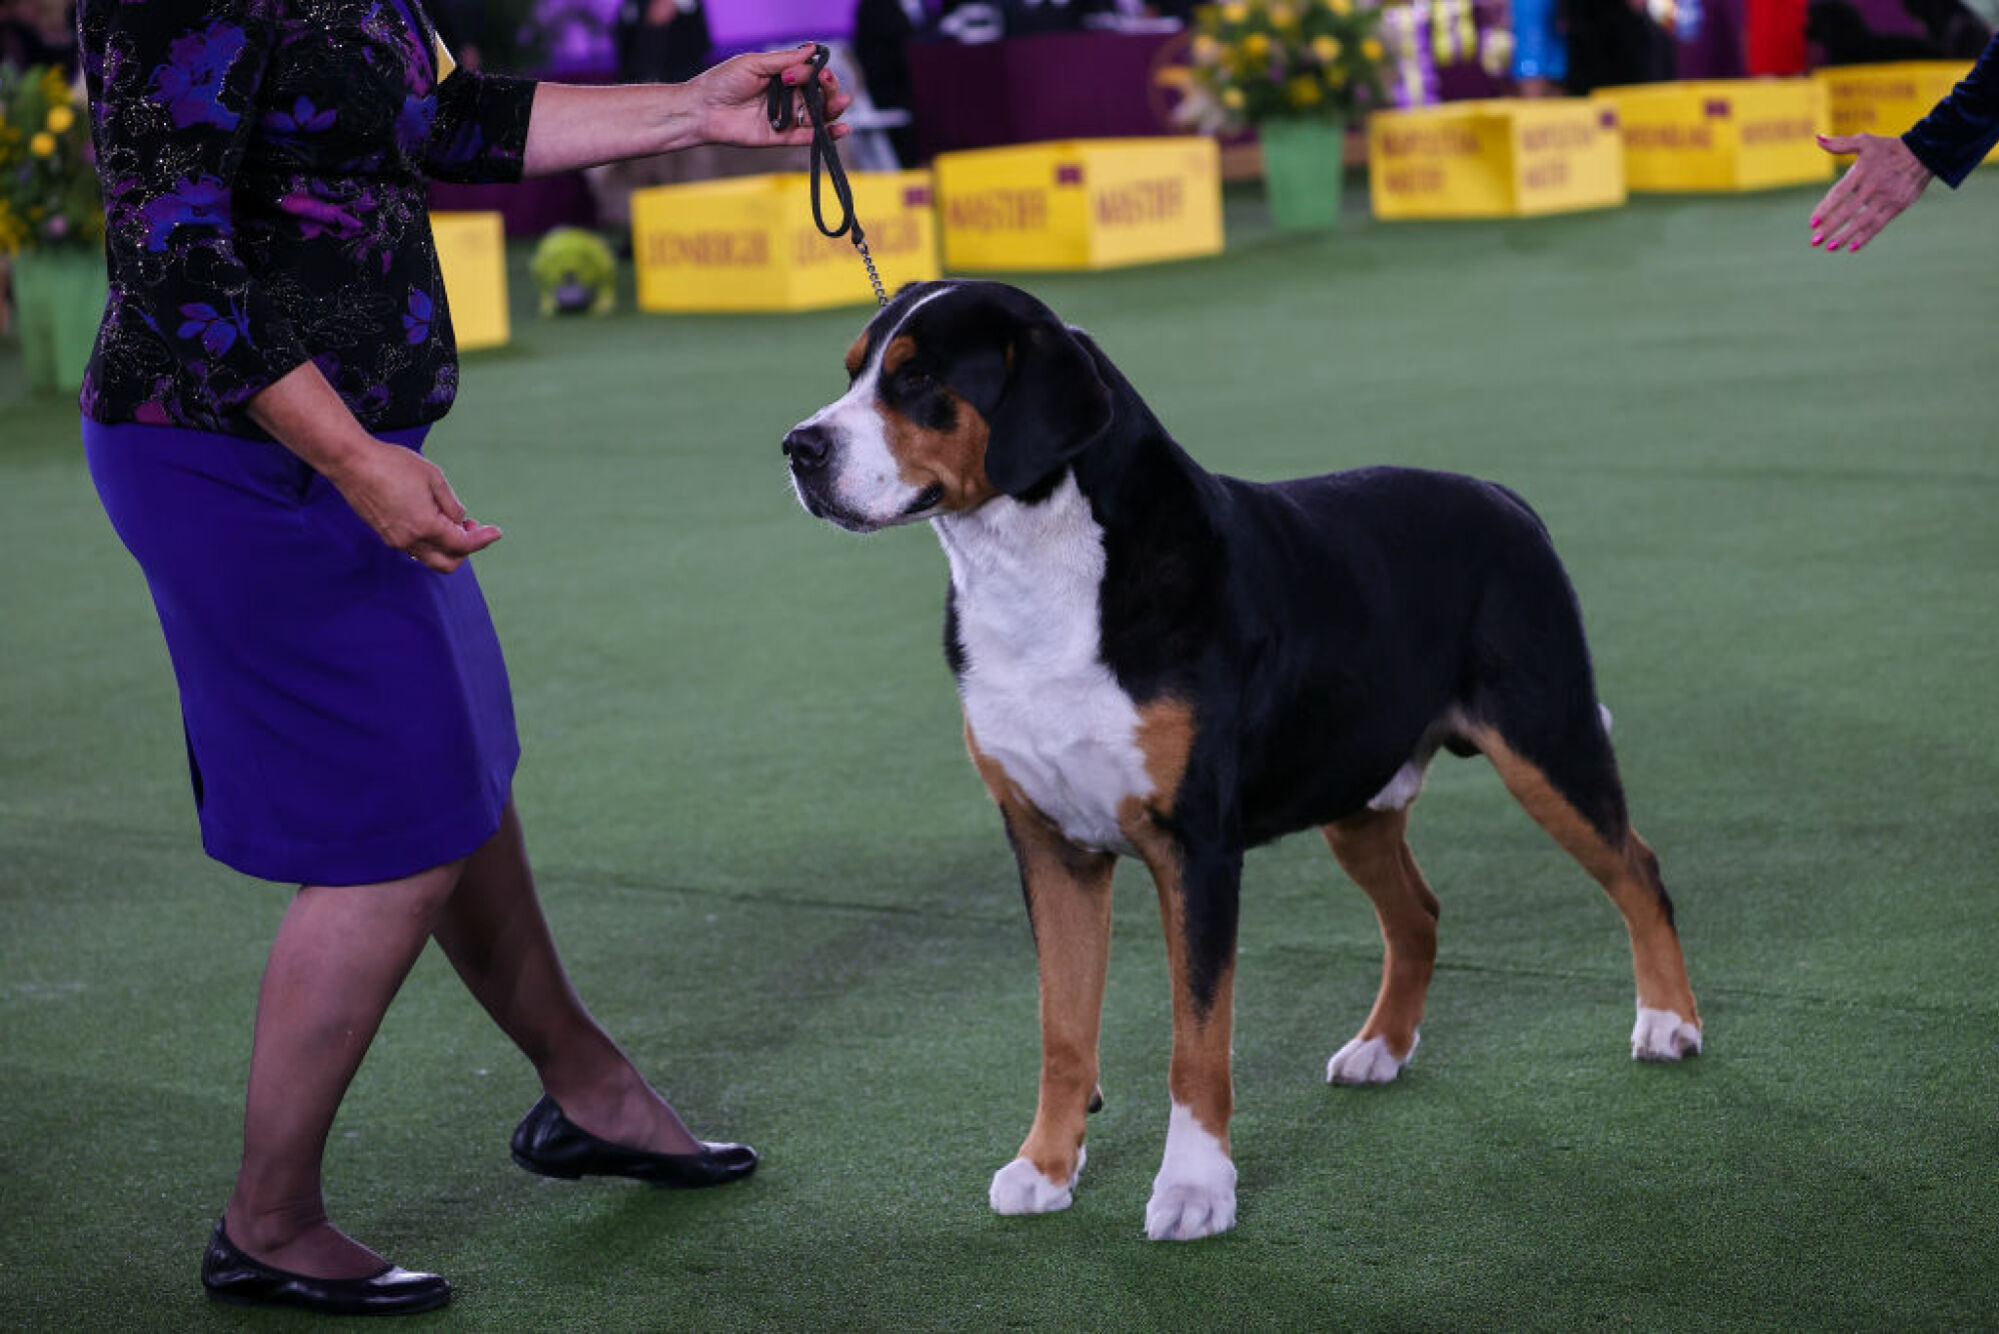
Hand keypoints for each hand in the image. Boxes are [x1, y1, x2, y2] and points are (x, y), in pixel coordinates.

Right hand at [330, 438, 502, 572]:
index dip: (483, 539)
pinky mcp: (386, 534)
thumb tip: (459, 521)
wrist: (351, 463)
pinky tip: (432, 517)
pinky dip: (431, 540)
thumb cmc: (393, 464)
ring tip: (453, 519)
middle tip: (473, 527)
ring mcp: (395, 540)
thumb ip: (451, 504)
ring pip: (430, 557)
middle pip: (448, 563)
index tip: (497, 532)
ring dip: (447, 545)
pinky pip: (415, 547)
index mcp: (426, 526)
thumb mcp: (434, 478)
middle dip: (466, 550)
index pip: (463, 545)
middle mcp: (410, 540)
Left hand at [685, 45, 852, 148]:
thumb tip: (811, 50)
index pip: (810, 74)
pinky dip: (828, 134)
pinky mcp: (782, 137)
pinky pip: (809, 137)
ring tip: (843, 102)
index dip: (810, 72)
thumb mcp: (754, 63)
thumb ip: (784, 60)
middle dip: (831, 88)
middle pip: (822, 94)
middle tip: (826, 82)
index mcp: (783, 76)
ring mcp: (787, 117)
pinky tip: (842, 129)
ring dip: (835, 108)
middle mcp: (788, 96)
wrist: (702, 109)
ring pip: (820, 115)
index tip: (793, 73)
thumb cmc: (722, 82)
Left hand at [1810, 133, 1933, 252]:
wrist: (1924, 152)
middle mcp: (1873, 186)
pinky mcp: (1898, 206)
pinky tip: (1852, 248)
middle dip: (1830, 227)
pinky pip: (1879, 224)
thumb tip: (1817, 139)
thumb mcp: (1865, 141)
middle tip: (1814, 241)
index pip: (1839, 193)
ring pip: (1862, 221)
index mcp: (1862, 171)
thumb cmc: (1888, 148)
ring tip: (1829, 248)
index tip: (1812, 223)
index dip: (1825, 208)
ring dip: (1845, 236)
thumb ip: (1840, 144)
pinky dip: (1865, 237)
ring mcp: (1886, 198)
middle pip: (1848, 211)